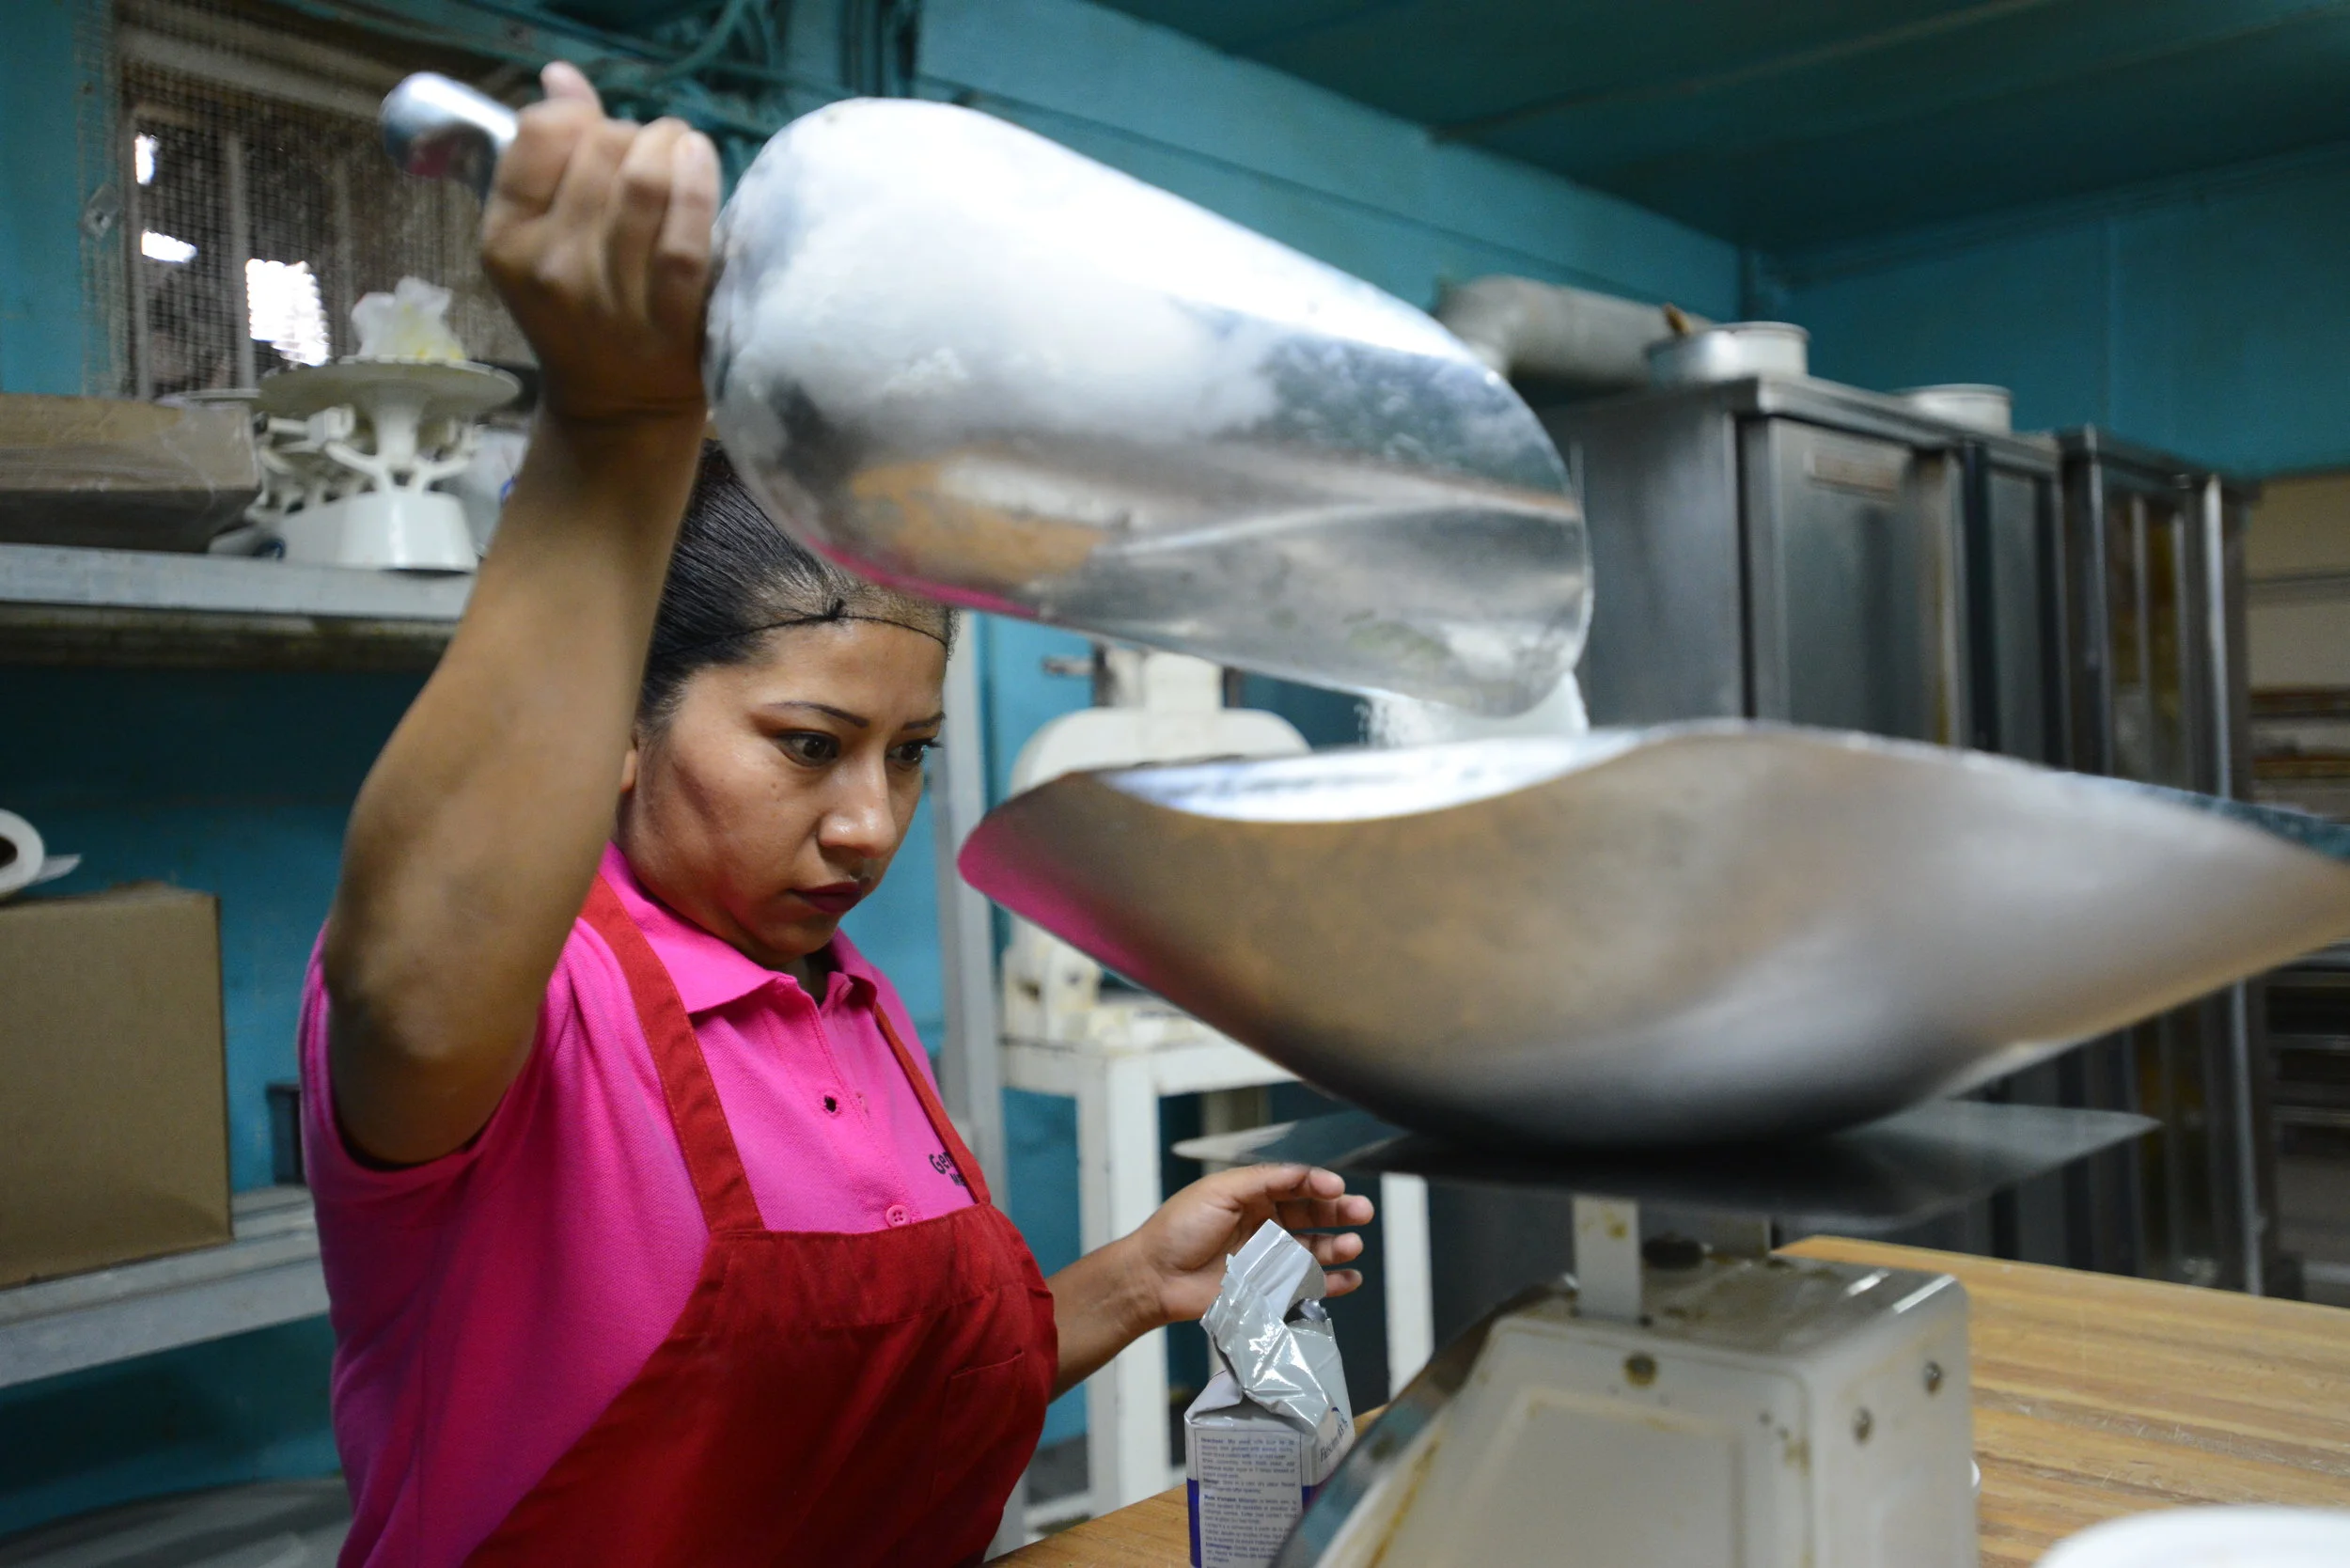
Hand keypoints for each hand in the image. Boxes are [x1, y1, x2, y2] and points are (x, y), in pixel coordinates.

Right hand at [480, 62, 718, 425]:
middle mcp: (550, 266)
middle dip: (636, 133)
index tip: (602, 132)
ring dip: (672, 145)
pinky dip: (698, 184)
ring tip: (683, 148)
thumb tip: (563, 78)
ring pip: (643, 182)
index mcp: (506, 239)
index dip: (580, 115)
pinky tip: (702, 161)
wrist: (616, 409)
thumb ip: (546, 157)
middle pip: (600, 151)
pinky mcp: (667, 320)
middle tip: (654, 148)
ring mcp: (609, 297)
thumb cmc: (580, 312)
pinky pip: (685, 237)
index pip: (537, 135)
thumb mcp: (539, 240)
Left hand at [1126, 1164, 1373, 1327]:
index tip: (1335, 1186)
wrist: (1155, 1277)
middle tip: (1361, 1211)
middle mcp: (1266, 1224)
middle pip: (1313, 1215)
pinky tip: (1350, 1277)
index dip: (1319, 1183)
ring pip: (1315, 1249)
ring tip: (1352, 1245)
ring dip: (1338, 1246)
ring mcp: (1269, 1258)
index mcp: (1254, 1196)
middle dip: (1340, 1212)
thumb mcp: (1219, 1191)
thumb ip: (1263, 1180)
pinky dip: (1333, 1282)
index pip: (1297, 1184)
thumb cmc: (1178, 1229)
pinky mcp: (1269, 1289)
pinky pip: (1307, 1284)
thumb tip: (1301, 1173)